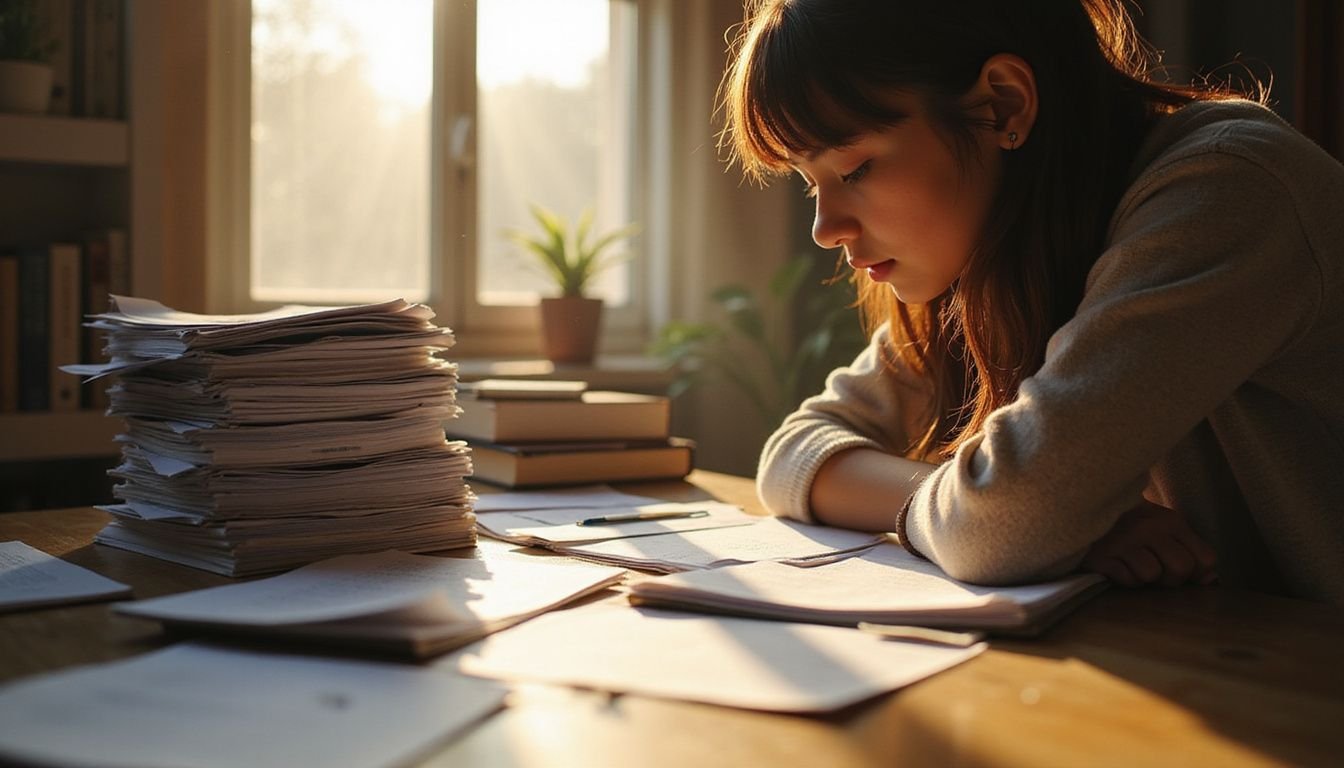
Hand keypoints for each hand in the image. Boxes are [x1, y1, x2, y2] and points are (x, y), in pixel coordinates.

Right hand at [1082, 501, 1216, 586]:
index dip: (1197, 572)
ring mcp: (1124, 541)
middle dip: (1170, 578)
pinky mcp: (1101, 555)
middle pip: (1181, 569)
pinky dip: (1124, 578)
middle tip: (1154, 568)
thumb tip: (1212, 580)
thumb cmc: (1130, 523)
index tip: (1179, 567)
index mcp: (1171, 521)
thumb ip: (1189, 550)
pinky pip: (1127, 579)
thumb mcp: (1164, 528)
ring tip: (1132, 564)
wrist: (1085, 509)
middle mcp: (1150, 528)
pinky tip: (1116, 566)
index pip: (1205, 559)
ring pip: (1152, 575)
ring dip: (1143, 577)